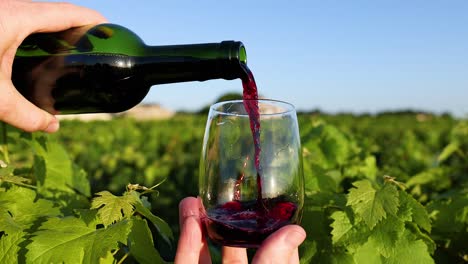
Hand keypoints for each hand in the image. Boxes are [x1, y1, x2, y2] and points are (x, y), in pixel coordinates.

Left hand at [0, 0, 105, 132]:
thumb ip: (25, 114)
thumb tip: (52, 127)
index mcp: (18, 17)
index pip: (69, 12)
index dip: (95, 20)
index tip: (112, 31)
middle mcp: (10, 8)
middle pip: (56, 13)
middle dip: (79, 28)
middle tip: (94, 50)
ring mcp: (0, 12)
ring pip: (37, 16)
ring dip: (57, 31)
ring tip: (71, 53)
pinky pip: (22, 21)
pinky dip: (38, 34)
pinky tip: (39, 53)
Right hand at [175, 197, 305, 263]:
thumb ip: (273, 262)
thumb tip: (297, 231)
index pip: (275, 260)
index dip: (276, 235)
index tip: (275, 209)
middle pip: (235, 254)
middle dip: (231, 223)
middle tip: (231, 197)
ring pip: (205, 255)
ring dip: (202, 223)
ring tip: (200, 196)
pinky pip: (185, 260)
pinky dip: (186, 236)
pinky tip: (188, 209)